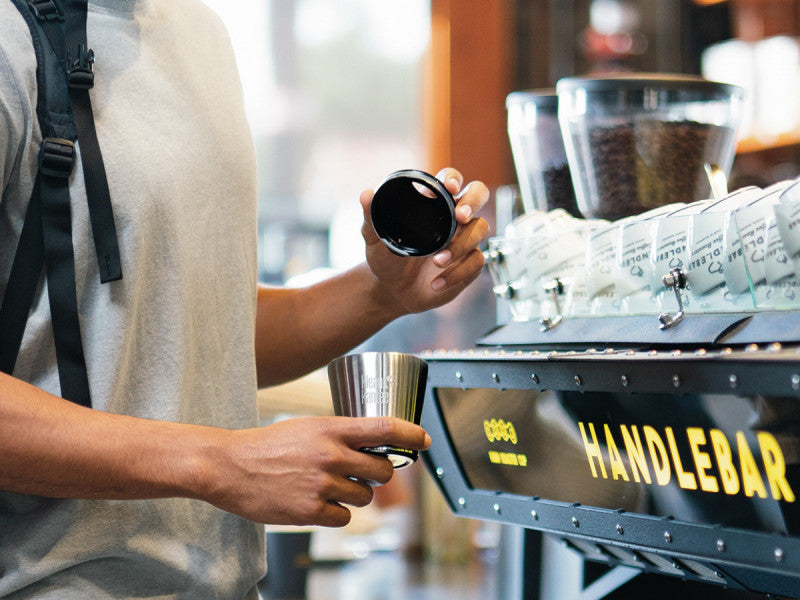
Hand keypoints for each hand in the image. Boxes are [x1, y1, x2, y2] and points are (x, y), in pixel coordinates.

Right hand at [199, 416, 430, 526]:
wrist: (229, 466)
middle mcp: (330, 455)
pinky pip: (344, 517)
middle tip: (363, 472)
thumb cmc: (268, 445)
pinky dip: (335, 513)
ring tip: (329, 486)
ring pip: (364, 497)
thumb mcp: (306, 426)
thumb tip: (373, 444)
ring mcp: (321, 484)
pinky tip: (317, 502)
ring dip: (355, 495)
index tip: (424, 440)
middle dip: (378, 473)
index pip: (384, 427)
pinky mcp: (310, 511)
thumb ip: (339, 434)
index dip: (410, 434)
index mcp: (330, 429)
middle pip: (382, 470)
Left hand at [360, 167, 489, 316]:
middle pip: (478, 194)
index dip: (454, 179)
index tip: (449, 187)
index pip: (450, 180)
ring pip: (481, 229)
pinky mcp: (469, 264)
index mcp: (432, 204)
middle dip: (473, 201)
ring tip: (437, 262)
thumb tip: (366, 194)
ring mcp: (463, 240)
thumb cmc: (385, 258)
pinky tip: (437, 283)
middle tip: (461, 216)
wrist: (392, 291)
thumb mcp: (374, 238)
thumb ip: (371, 216)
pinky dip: (457, 273)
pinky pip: (476, 262)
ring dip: (461, 245)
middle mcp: (452, 218)